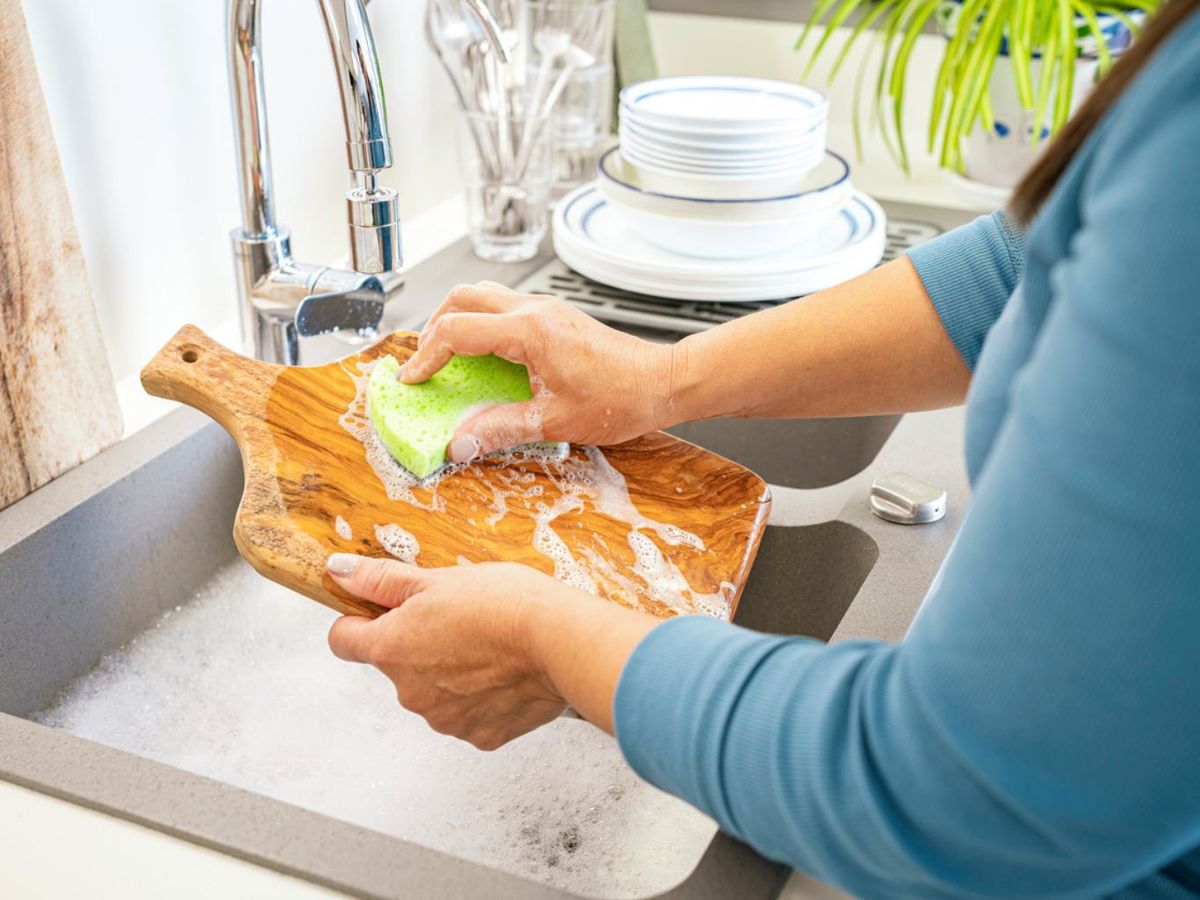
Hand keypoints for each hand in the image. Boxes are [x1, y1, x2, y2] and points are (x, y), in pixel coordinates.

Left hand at [326, 553, 579, 749]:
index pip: (344, 641)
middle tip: (460, 620)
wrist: (560, 641)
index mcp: (392, 649)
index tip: (383, 611)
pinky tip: (506, 673)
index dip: (359, 621)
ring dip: (451, 673)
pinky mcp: (480, 736)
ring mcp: (445, 720)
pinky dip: (483, 697)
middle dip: (419, 645)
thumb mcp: (437, 578)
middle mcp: (410, 693)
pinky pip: (470, 714)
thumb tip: (339, 571)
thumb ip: (381, 580)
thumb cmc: (504, 604)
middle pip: (397, 666)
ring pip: (435, 692)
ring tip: (490, 647)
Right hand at [400, 282, 675, 462]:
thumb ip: (501, 429)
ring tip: (448, 358)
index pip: (457, 331)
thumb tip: (460, 442)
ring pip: (483, 296)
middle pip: (462, 298)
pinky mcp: (555, 316)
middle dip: (433, 328)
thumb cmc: (622, 398)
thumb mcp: (555, 422)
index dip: (426, 356)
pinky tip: (486, 359)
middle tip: (424, 364)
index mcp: (530, 331)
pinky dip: (482, 325)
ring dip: (457, 321)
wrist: (663, 382)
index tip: (412, 381)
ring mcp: (546, 309)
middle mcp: (534, 310)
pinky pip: (504, 307)